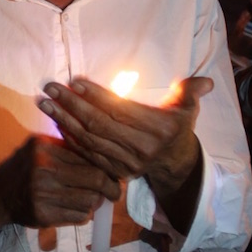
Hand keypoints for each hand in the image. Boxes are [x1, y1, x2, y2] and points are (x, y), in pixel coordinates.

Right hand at [0, 135, 114, 231]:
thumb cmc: (25, 167)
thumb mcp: (39, 147)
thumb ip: (66, 147)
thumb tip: (103, 155)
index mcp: (45, 149)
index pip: (90, 161)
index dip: (107, 171)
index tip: (114, 178)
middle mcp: (43, 171)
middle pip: (94, 182)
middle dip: (110, 190)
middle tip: (114, 193)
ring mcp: (43, 195)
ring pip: (89, 202)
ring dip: (95, 203)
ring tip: (91, 200)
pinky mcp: (43, 215)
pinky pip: (78, 217)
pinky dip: (83, 214)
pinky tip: (76, 209)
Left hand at [38, 76, 212, 232]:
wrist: (174, 163)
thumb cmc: (176, 126)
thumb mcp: (187, 107)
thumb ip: (190, 92)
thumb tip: (205, 82)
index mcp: (158, 130)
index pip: (121, 110)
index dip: (97, 96)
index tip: (75, 81)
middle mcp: (141, 149)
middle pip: (99, 125)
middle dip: (72, 105)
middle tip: (50, 88)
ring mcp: (126, 162)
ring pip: (89, 140)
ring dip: (64, 120)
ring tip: (46, 103)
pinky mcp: (114, 170)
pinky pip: (87, 153)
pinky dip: (70, 138)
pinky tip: (56, 122)